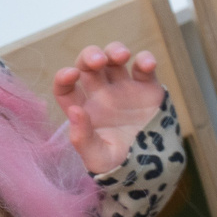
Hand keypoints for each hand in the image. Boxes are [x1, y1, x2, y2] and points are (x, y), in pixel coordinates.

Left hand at [53, 43, 165, 173]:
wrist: (152, 166)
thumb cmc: (118, 164)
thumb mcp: (96, 157)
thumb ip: (82, 137)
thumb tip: (75, 110)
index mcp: (83, 110)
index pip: (65, 88)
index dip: (64, 77)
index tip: (71, 75)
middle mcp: (101, 94)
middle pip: (89, 64)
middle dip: (90, 56)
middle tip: (98, 61)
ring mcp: (124, 88)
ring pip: (115, 57)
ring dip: (115, 50)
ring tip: (122, 56)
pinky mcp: (147, 86)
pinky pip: (144, 66)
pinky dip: (145, 59)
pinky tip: (147, 65)